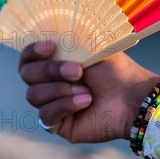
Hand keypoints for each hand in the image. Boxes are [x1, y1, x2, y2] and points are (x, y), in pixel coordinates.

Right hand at [19, 41, 159, 142]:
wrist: (132, 98)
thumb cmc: (114, 71)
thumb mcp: (89, 48)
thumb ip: (65, 42)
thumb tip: (45, 34)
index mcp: (55, 61)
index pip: (28, 56)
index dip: (32, 51)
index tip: (50, 47)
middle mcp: (50, 82)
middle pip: (27, 75)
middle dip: (51, 71)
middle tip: (78, 71)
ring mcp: (52, 103)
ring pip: (33, 95)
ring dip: (61, 90)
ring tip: (87, 91)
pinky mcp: (58, 124)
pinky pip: (45, 115)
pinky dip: (65, 106)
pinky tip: (85, 103)